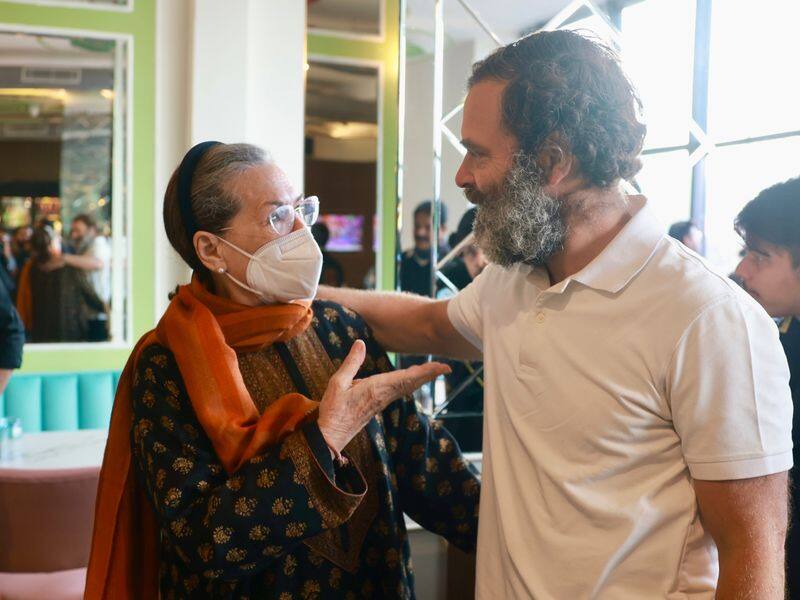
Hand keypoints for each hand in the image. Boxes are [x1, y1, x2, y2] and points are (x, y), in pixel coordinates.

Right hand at [318, 340, 450, 452]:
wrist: (330, 437)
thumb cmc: (333, 410)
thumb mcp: (337, 383)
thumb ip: (351, 363)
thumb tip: (360, 343)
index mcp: (376, 388)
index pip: (406, 377)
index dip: (425, 371)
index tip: (442, 367)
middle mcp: (383, 395)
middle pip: (411, 382)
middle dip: (428, 374)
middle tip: (445, 367)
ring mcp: (381, 401)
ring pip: (405, 387)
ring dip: (420, 378)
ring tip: (432, 370)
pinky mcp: (376, 405)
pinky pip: (398, 391)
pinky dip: (408, 383)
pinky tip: (410, 380)